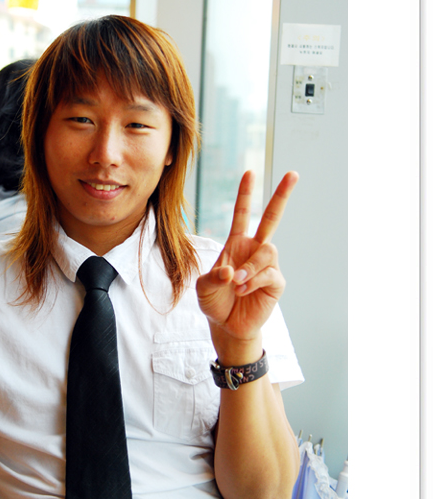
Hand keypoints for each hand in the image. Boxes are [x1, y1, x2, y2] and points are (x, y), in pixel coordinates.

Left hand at [196, 171, 297, 348]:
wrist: (226, 326)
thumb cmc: (215, 302)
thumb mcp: (204, 288)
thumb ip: (214, 277)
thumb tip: (233, 272)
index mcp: (236, 244)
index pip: (243, 214)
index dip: (246, 194)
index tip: (249, 172)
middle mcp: (255, 250)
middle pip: (272, 218)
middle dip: (282, 196)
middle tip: (293, 174)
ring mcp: (267, 266)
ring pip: (267, 251)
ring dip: (250, 267)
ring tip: (237, 283)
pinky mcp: (276, 283)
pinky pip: (270, 274)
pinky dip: (254, 281)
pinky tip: (243, 291)